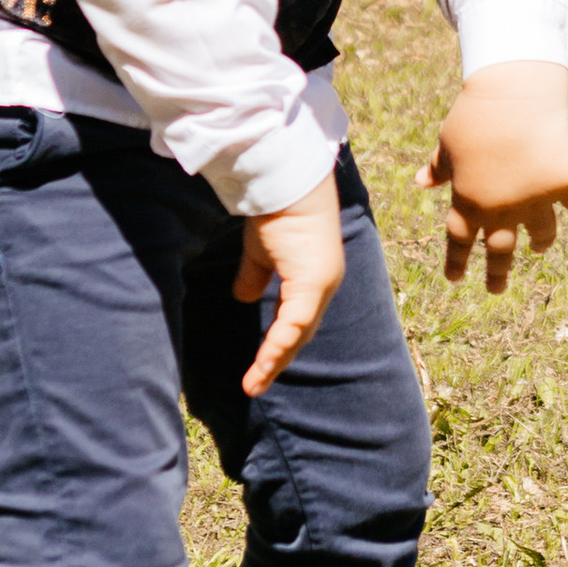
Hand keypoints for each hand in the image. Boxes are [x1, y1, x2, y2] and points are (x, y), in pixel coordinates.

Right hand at [233, 174, 346, 393]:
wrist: (285, 181)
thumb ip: (254, 275)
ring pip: (299, 334)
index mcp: (314, 277)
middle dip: (278, 361)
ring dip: (275, 361)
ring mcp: (322, 284)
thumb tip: (242, 298)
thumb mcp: (260, 250)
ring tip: (253, 385)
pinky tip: (263, 364)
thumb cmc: (276, 208)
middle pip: (301, 334)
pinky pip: (294, 322)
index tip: (259, 366)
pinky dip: (278, 345)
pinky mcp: (313, 282)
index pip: (298, 320)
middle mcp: (325, 284)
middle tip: (255, 385)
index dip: (279, 344)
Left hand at [421, 62, 567, 292]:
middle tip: (496, 290)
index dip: (456, 262)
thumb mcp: (448, 142)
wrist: (514, 91)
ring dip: (540, 244)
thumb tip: (421, 182)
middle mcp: (502, 208)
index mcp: (468, 200)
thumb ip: (439, 167)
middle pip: (499, 251)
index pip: (459, 241)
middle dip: (497, 275)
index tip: (455, 279)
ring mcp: (535, 198)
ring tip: (537, 249)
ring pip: (541, 235)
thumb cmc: (475, 113)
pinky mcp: (564, 181)